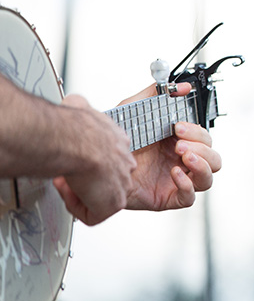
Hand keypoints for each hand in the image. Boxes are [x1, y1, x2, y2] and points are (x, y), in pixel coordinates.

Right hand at [52, 94, 136, 225]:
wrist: (76, 140)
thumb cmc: (76, 126)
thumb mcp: (80, 108)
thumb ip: (80, 107)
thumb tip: (73, 101)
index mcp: (118, 143)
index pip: (111, 159)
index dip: (89, 162)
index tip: (75, 158)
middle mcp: (124, 164)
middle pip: (109, 180)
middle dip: (87, 181)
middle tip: (70, 174)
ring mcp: (121, 185)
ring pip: (101, 200)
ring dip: (80, 194)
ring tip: (67, 182)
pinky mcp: (113, 204)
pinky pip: (93, 215)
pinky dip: (76, 207)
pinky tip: (68, 192)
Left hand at [119, 82, 222, 210]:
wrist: (95, 164)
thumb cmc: (114, 141)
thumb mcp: (135, 110)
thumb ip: (157, 93)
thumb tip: (183, 86)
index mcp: (179, 142)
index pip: (205, 138)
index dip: (197, 132)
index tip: (179, 126)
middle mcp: (181, 161)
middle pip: (213, 158)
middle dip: (201, 148)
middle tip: (178, 143)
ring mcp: (177, 180)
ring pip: (207, 178)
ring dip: (201, 165)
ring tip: (183, 156)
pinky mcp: (168, 198)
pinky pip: (190, 197)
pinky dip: (187, 185)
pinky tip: (175, 174)